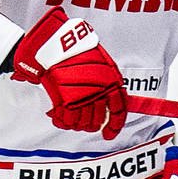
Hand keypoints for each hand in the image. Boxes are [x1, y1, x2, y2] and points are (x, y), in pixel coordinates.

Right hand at [11, 10, 127, 138]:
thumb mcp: (104, 66)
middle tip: (84, 123)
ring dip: (76, 123)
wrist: (60, 44)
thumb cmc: (80, 52)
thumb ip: (109, 86)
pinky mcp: (66, 101)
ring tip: (70, 118)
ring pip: (82, 123)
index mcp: (112, 84)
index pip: (118, 113)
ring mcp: (83, 98)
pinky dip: (62, 122)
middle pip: (98, 120)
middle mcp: (100, 93)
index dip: (114, 127)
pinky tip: (59, 117)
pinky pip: (67, 121)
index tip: (108, 134)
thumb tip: (111, 104)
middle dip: (91, 125)